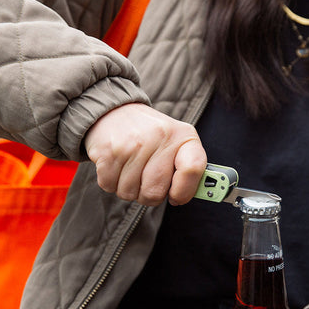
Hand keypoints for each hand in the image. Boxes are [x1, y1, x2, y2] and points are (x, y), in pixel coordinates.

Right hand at [84, 103, 206, 205]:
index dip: (184, 191)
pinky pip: (110, 186)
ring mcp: (132, 144)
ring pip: (130, 193)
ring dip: (129, 189)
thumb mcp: (178, 144)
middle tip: (147, 179)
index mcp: (184, 137)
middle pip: (155, 193)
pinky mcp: (108, 150)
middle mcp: (160, 137)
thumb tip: (201, 195)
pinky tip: (117, 165)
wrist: (115, 111)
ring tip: (131, 168)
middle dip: (149, 194)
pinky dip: (111, 182)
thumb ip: (190, 170)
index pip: (193, 170)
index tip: (176, 196)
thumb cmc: (152, 136)